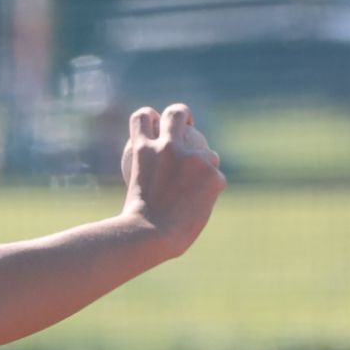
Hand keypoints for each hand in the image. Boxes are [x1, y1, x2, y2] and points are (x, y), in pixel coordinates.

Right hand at [120, 102, 223, 255]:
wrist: (150, 237)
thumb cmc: (134, 226)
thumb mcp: (132, 191)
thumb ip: (147, 175)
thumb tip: (153, 177)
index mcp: (143, 148)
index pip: (143, 117)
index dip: (151, 117)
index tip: (155, 126)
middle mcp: (168, 146)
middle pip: (178, 113)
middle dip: (184, 115)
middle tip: (189, 128)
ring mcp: (193, 159)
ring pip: (208, 152)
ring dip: (205, 165)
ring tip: (202, 182)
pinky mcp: (213, 176)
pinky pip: (216, 179)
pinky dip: (210, 191)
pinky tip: (207, 203)